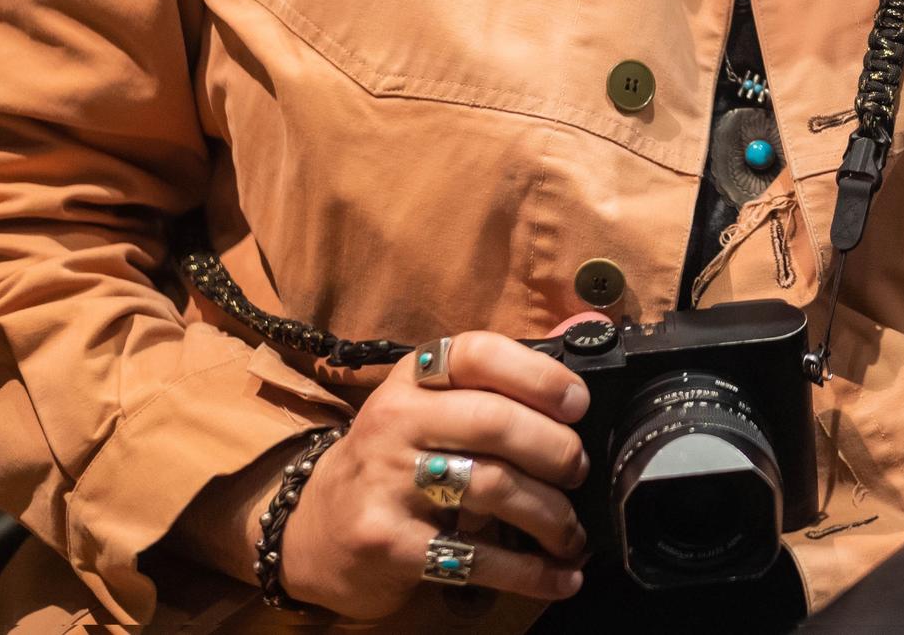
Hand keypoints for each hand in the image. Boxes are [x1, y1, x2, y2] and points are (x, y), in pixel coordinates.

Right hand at [272, 331, 592, 618]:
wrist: (314, 530)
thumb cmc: (395, 460)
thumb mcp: (431, 407)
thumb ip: (499, 380)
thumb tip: (589, 328)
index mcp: (413, 378)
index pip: (479, 354)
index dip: (539, 376)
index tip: (578, 405)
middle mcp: (395, 420)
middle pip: (495, 423)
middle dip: (557, 450)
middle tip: (579, 472)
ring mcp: (386, 482)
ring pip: (493, 487)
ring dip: (551, 516)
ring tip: (572, 533)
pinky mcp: (387, 542)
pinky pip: (475, 555)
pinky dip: (530, 571)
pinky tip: (560, 576)